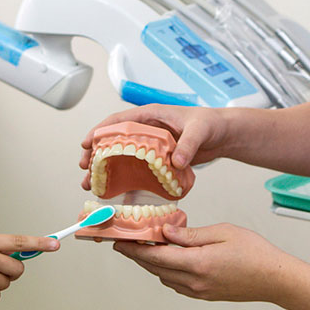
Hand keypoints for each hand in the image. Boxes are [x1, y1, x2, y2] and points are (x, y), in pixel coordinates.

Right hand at [79, 104, 227, 189]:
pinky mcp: (157, 160)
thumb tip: (175, 162)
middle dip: (95, 154)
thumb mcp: (200, 130)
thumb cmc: (211, 124)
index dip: (99, 131)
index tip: (86, 143)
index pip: (118, 120)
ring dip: (106, 170)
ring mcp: (151, 146)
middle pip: (114, 141)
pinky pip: (136, 169)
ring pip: (121, 157)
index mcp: (151, 116)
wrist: (224, 135)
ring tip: (92, 185)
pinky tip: (115, 193)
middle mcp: (147, 130)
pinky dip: (125, 180)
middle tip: (85, 170)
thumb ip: (188, 145)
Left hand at [113, 222, 297, 303]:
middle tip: (125, 243)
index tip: (120, 241)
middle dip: (138, 256)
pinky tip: (168, 260)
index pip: (156, 256)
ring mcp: (199, 291)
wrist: (275, 278)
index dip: (135, 249)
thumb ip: (191, 234)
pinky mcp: (205, 295)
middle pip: (156, 269)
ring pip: (165, 278)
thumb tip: (166, 233)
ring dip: (152, 264)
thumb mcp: (222, 232)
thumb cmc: (255, 252)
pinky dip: (166, 272)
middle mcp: (195, 282)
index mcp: (197, 264)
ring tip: (145, 248)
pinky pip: (177, 284)